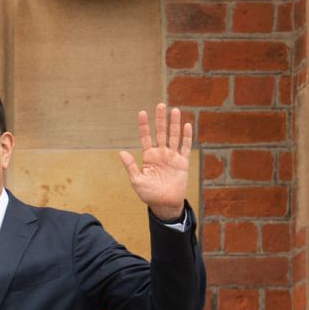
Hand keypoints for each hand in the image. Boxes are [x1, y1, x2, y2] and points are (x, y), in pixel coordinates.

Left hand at [118, 102, 191, 221]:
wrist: (164, 204)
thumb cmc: (149, 194)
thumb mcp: (137, 180)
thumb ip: (131, 166)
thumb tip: (121, 153)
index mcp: (149, 157)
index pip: (145, 137)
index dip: (144, 126)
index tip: (142, 113)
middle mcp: (160, 154)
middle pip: (160, 133)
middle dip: (160, 119)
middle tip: (160, 105)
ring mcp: (172, 156)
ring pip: (173, 136)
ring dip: (174, 124)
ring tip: (174, 110)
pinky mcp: (182, 162)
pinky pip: (185, 147)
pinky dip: (186, 137)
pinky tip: (186, 125)